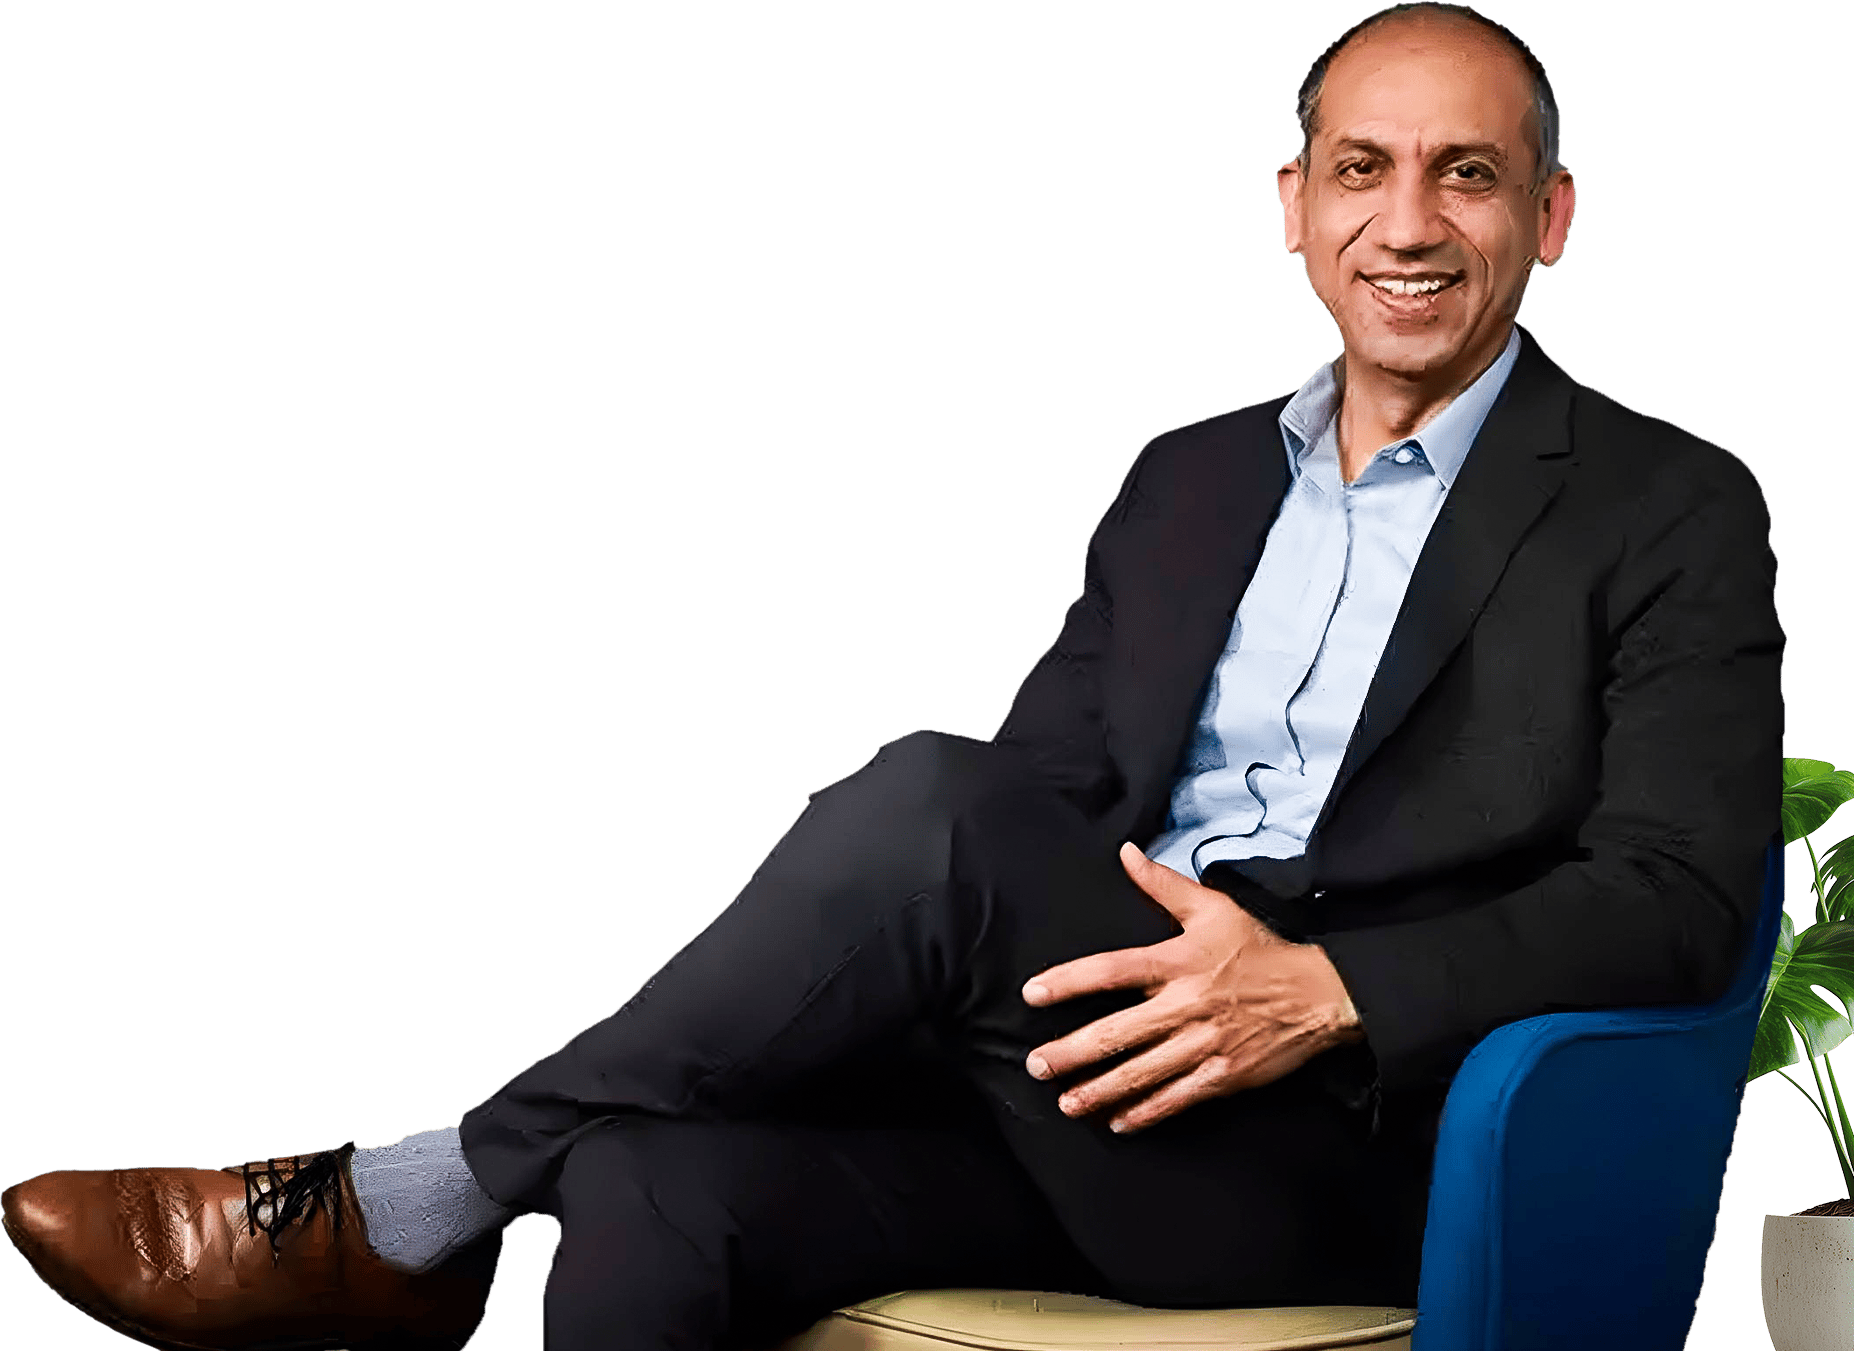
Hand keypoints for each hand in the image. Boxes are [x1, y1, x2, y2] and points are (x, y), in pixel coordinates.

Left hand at [1022, 842, 1363, 1134]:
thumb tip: (1125, 853)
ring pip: (1141, 1072)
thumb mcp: (1213, 909)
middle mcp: (1186, 1005)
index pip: (1112, 969)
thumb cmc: (1260, 949)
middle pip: (1117, 1033)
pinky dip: (1145, 1112)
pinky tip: (1117, 1122)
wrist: (1320, 994)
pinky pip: (1176, 1098)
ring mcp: (1204, 1044)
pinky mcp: (1223, 1075)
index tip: (1034, 993)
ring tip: (1066, 1102)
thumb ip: (1163, 884)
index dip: (1069, 981)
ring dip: (1100, 1090)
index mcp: (1178, 961)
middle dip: (1072, 1052)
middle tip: (1037, 1065)